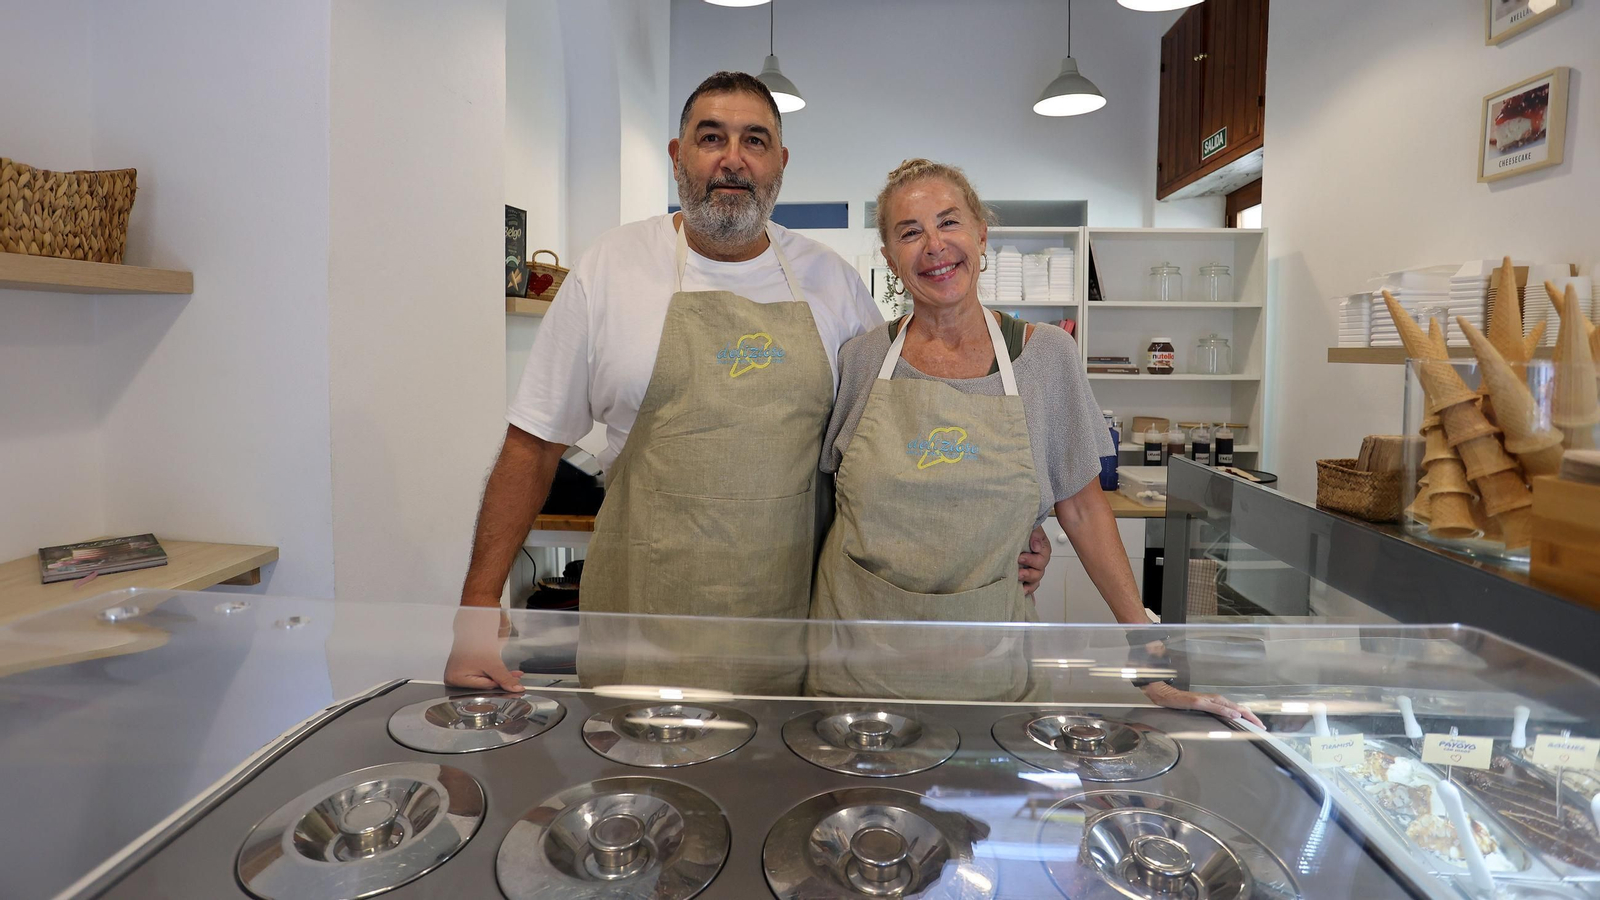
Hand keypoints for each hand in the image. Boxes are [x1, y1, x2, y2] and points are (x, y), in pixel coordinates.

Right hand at [444, 606, 524, 691]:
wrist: (475, 621)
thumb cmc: (476, 640)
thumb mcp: (493, 664)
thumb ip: (505, 679)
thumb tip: (516, 689)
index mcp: (454, 679)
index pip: (481, 688)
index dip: (498, 685)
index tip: (511, 686)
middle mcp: (454, 677)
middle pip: (483, 685)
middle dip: (500, 681)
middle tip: (515, 681)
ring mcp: (460, 671)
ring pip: (485, 678)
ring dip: (500, 676)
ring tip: (514, 675)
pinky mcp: (467, 666)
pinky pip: (483, 672)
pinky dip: (495, 671)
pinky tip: (507, 672)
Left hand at [1017, 526, 1052, 597]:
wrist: (1017, 528)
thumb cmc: (1026, 529)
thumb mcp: (1032, 528)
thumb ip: (1035, 535)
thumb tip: (1035, 546)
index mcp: (1043, 550)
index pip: (1041, 560)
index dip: (1032, 560)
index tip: (1020, 557)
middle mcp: (1038, 562)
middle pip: (1038, 573)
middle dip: (1028, 574)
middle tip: (1018, 573)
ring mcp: (1032, 569)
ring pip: (1034, 583)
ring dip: (1028, 586)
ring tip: (1020, 588)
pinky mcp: (1025, 575)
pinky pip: (1028, 586)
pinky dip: (1027, 593)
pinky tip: (1023, 599)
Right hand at [1141, 681, 1262, 727]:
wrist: (1165, 696)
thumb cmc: (1182, 703)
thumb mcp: (1200, 710)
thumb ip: (1212, 714)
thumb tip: (1226, 722)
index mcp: (1216, 702)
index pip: (1237, 709)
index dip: (1249, 717)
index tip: (1260, 726)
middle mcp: (1215, 699)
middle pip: (1238, 708)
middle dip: (1251, 717)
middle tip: (1263, 727)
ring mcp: (1207, 700)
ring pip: (1230, 707)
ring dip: (1243, 714)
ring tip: (1254, 722)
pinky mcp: (1198, 702)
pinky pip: (1215, 707)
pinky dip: (1226, 711)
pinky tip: (1233, 715)